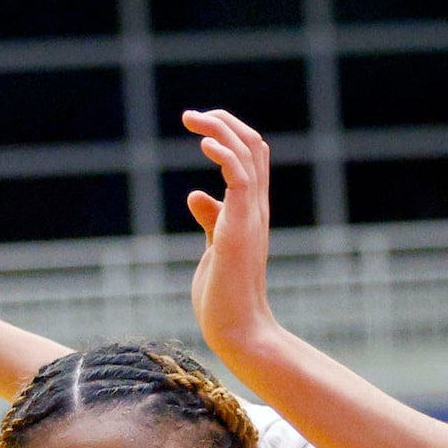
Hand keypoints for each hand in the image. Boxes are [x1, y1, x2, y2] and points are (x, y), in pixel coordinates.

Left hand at [182, 109, 282, 358]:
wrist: (238, 332)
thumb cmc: (225, 298)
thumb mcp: (214, 250)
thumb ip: (211, 220)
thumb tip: (196, 195)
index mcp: (251, 212)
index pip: (252, 158)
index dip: (229, 135)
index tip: (200, 127)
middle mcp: (256, 209)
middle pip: (253, 146)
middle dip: (224, 122)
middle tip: (192, 115)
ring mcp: (251, 217)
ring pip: (247, 154)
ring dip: (220, 130)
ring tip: (192, 118)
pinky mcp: (239, 229)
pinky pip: (239, 179)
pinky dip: (224, 154)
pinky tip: (205, 144)